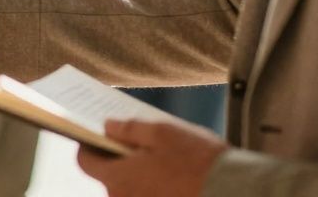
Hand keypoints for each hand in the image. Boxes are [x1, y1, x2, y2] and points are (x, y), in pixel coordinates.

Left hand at [76, 119, 228, 196]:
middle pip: (110, 176)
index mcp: (118, 178)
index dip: (88, 146)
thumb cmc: (197, 162)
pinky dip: (153, 188)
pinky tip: (171, 176)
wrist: (232, 192)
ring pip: (130, 189)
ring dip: (139, 175)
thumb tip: (107, 127)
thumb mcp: (162, 132)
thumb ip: (128, 129)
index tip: (94, 135)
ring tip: (160, 158)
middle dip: (119, 159)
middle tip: (136, 142)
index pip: (85, 162)